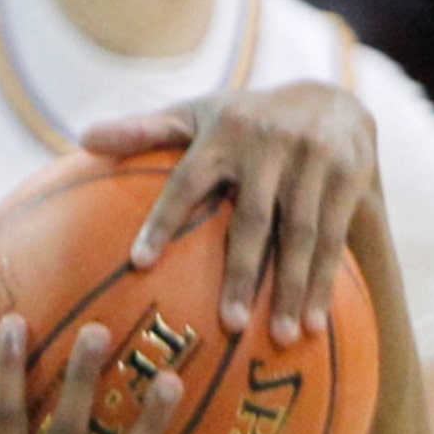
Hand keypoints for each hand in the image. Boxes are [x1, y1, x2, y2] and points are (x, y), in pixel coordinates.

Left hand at [85, 81, 382, 343]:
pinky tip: (313, 323)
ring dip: (292, 287)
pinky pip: (334, 237)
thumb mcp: (197, 115)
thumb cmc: (244, 121)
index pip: (188, 181)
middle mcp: (271, 144)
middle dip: (241, 272)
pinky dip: (324, 281)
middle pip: (252, 218)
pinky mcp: (350, 176)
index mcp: (225, 132)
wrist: (331, 97)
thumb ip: (144, 131)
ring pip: (301, 233)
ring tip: (278, 336)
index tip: (141, 264)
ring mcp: (314, 160)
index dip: (164, 220)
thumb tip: (83, 137)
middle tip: (226, 323)